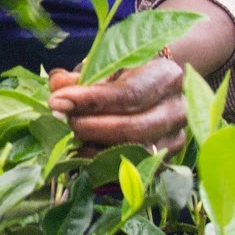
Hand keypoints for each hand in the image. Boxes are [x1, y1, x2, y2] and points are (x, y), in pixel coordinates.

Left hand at [46, 58, 185, 150]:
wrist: (158, 88)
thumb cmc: (127, 75)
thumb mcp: (105, 66)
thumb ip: (80, 76)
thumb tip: (57, 85)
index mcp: (165, 76)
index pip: (128, 94)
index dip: (90, 100)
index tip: (58, 102)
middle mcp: (177, 108)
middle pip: (133, 128)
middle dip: (91, 128)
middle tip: (65, 121)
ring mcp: (176, 137)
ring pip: (134, 152)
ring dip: (95, 148)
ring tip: (73, 136)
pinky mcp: (167, 159)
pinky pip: (133, 167)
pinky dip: (104, 163)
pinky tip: (84, 153)